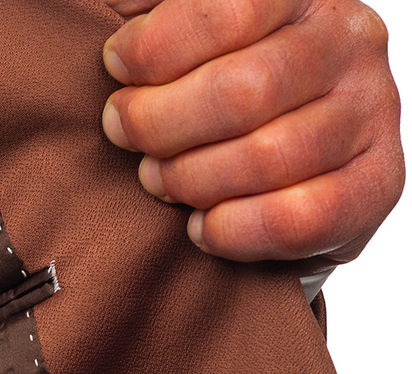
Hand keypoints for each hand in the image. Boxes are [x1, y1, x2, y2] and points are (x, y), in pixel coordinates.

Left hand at [101, 0, 404, 271]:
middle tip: (126, 135)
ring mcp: (372, 112)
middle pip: (246, 90)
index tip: (117, 69)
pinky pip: (301, 219)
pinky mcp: (378, 184)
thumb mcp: (193, 40)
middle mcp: (350, 42)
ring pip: (269, 157)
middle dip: (162, 122)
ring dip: (192, 178)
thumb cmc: (223, 90)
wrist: (292, 170)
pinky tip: (201, 226)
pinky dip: (235, 230)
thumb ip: (158, 12)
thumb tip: (120, 8)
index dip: (158, 47)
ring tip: (159, 180)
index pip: (231, 9)